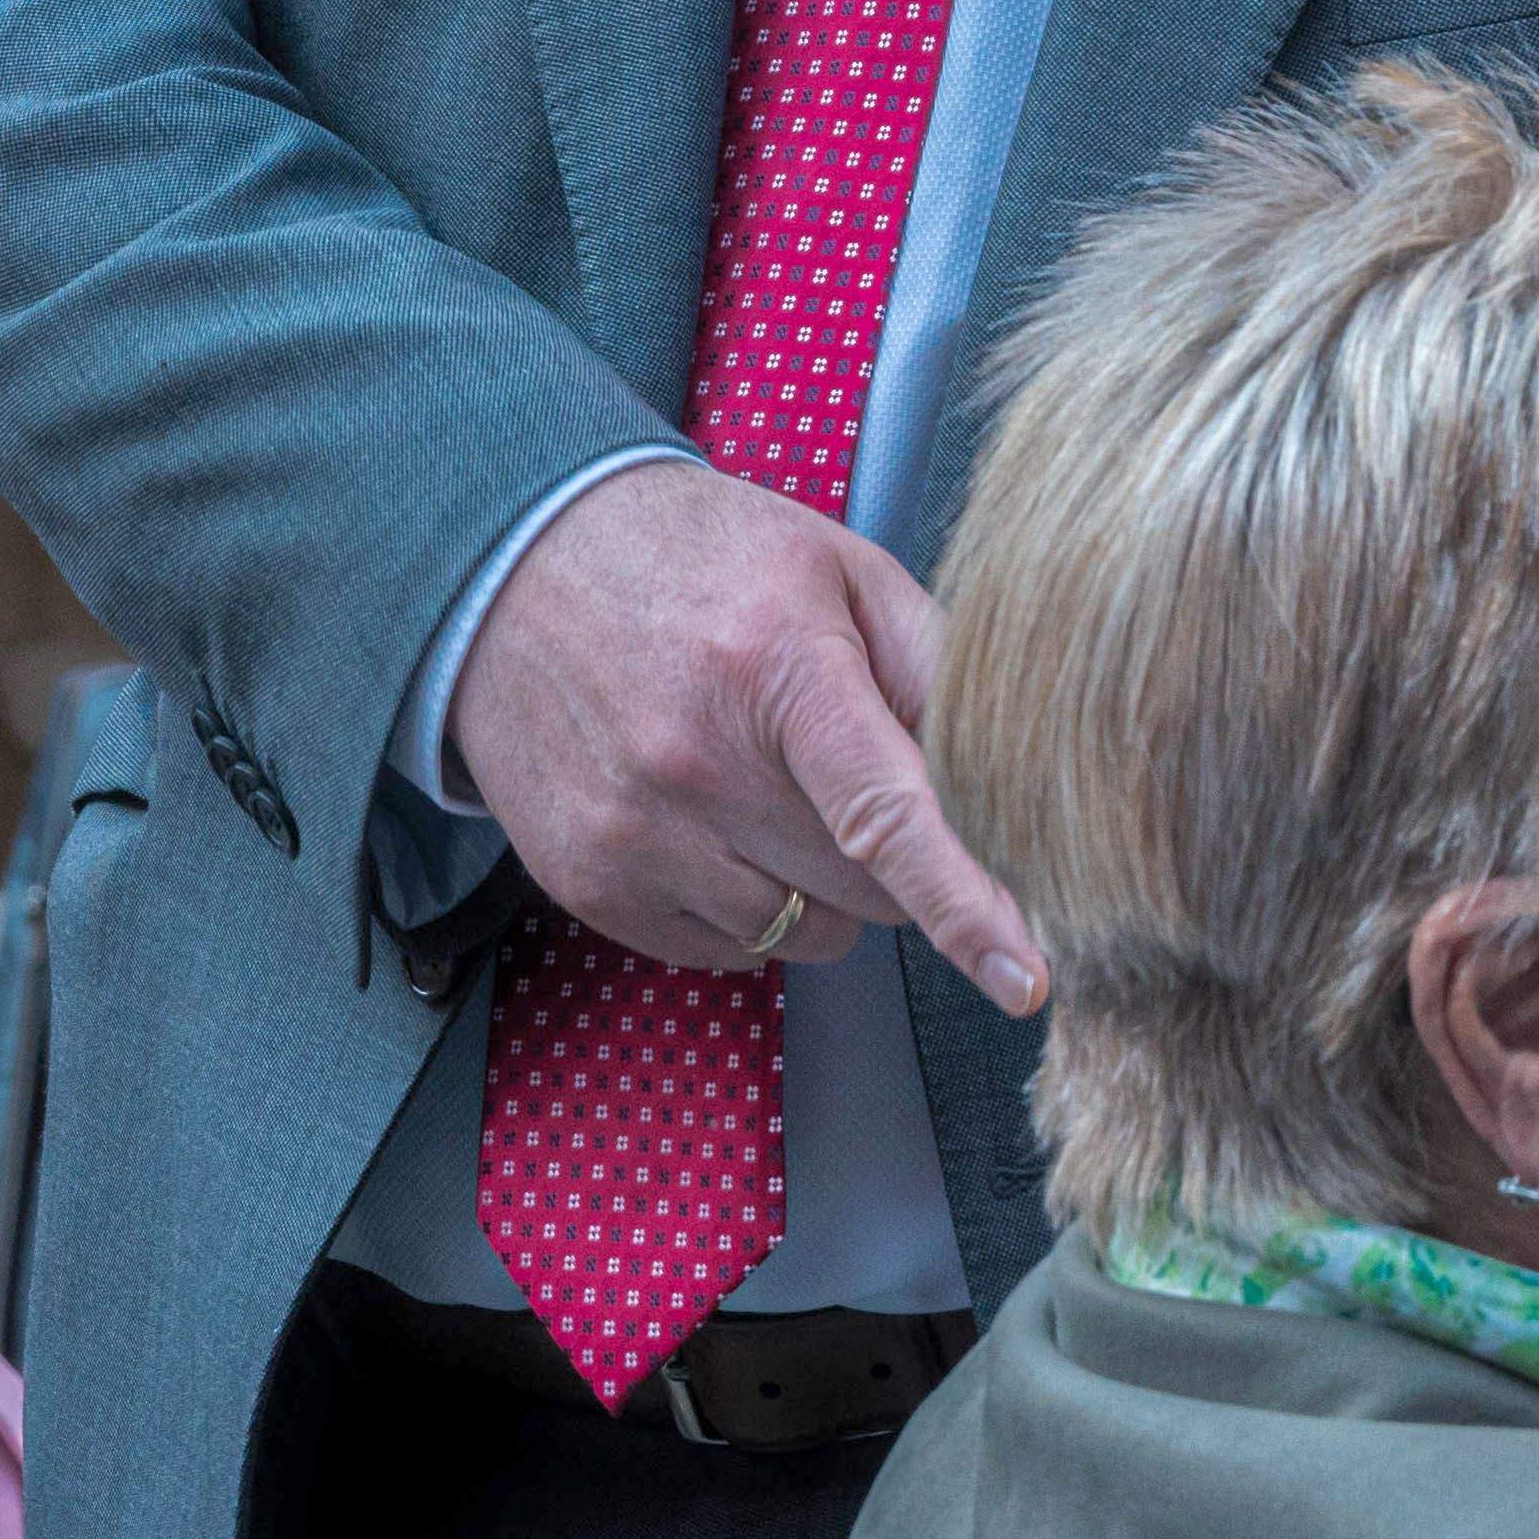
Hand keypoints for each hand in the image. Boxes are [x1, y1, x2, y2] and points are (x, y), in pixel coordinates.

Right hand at [453, 457, 1044, 1013]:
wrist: (512, 566)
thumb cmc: (696, 559)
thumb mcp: (837, 567)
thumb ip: (938, 662)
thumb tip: (1026, 769)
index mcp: (776, 667)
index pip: (889, 817)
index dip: (968, 906)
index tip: (1024, 979)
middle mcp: (695, 763)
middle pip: (868, 891)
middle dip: (896, 857)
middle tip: (857, 776)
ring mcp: (632, 834)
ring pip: (803, 935)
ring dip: (820, 888)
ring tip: (768, 786)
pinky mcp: (587, 884)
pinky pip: (727, 952)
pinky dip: (748, 907)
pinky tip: (714, 820)